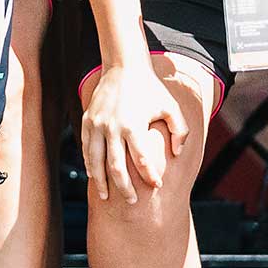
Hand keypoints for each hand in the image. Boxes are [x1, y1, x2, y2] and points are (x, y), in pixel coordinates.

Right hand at [80, 61, 187, 203]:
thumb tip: (176, 153)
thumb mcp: (170, 106)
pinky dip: (89, 165)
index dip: (149, 175)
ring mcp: (97, 125)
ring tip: (106, 197)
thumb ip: (180, 130)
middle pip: (116, 166)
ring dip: (100, 181)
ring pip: (95, 161)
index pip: (141, 159)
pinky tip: (94, 176)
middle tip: (132, 202)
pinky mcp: (87, 121)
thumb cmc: (150, 88)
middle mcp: (112, 127)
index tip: (156, 186)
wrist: (123, 66)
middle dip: (124, 187)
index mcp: (133, 124)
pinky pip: (86, 149)